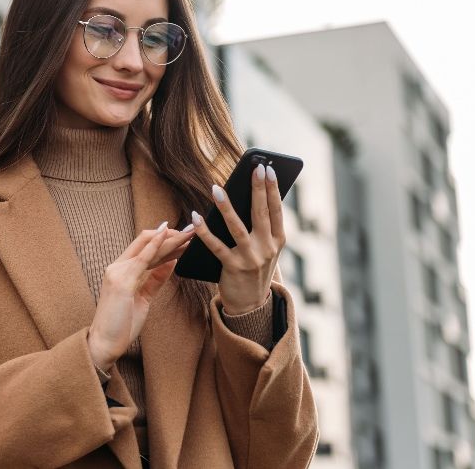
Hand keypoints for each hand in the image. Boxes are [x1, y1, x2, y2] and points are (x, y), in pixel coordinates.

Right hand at [86, 223, 195, 369]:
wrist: (105, 343)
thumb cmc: (122, 324)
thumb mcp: (143, 298)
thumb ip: (154, 279)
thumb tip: (170, 262)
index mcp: (121, 271)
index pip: (144, 248)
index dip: (164, 240)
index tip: (184, 237)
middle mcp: (117, 267)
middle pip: (146, 242)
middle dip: (170, 235)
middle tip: (191, 230)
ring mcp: (118, 272)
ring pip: (147, 246)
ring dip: (170, 239)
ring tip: (189, 233)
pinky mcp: (121, 280)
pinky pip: (142, 258)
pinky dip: (155, 245)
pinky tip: (166, 235)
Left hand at [190, 164, 284, 314]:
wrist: (250, 306)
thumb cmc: (255, 268)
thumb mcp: (266, 249)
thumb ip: (262, 227)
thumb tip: (249, 195)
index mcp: (278, 241)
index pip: (276, 210)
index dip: (273, 189)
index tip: (268, 169)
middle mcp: (267, 249)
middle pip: (261, 213)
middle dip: (257, 189)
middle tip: (253, 168)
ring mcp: (250, 259)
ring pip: (236, 228)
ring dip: (225, 206)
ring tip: (216, 187)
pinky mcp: (232, 268)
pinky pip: (215, 246)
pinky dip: (204, 230)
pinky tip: (196, 216)